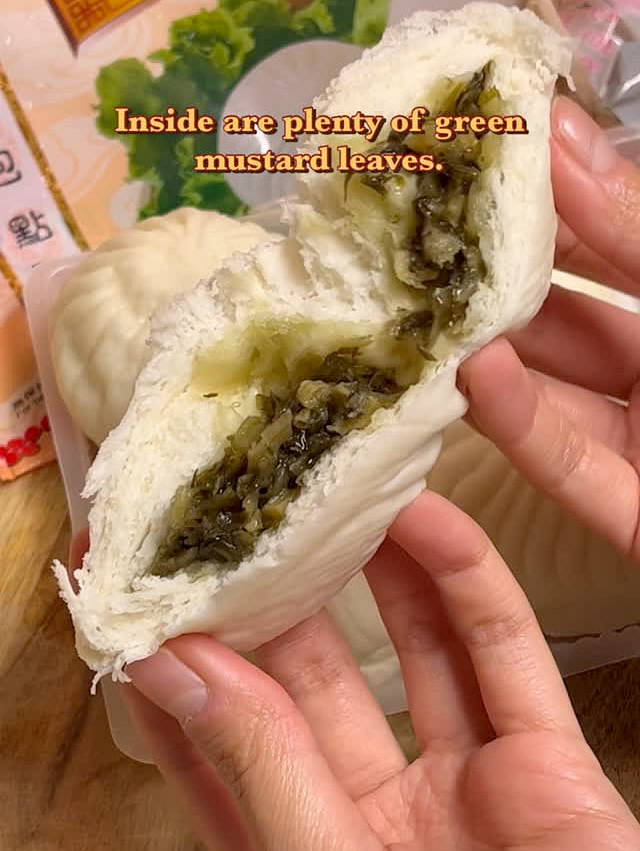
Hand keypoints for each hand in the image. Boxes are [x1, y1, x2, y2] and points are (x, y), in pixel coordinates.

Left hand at [82, 492, 638, 849]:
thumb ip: (259, 767)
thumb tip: (171, 666)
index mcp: (307, 843)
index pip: (218, 740)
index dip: (181, 665)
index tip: (142, 587)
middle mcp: (377, 808)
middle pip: (319, 678)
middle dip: (282, 596)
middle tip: (247, 515)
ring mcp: (465, 778)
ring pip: (418, 646)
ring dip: (380, 568)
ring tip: (332, 492)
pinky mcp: (544, 758)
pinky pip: (504, 649)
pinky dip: (467, 579)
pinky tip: (425, 517)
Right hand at [458, 96, 639, 559]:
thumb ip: (634, 230)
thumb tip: (558, 132)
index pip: (605, 245)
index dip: (547, 202)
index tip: (473, 160)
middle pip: (563, 323)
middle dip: (494, 286)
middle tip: (416, 242)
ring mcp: (639, 444)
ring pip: (551, 398)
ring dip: (488, 359)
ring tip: (418, 310)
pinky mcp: (630, 515)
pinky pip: (571, 468)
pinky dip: (521, 426)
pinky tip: (473, 377)